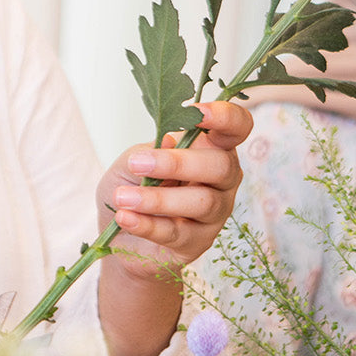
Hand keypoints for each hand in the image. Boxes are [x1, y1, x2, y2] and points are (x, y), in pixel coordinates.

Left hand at [98, 101, 250, 279]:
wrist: (118, 233)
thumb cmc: (132, 186)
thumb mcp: (132, 161)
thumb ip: (150, 150)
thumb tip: (171, 144)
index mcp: (212, 148)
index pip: (237, 127)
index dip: (226, 117)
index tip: (200, 112)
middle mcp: (223, 179)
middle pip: (221, 166)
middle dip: (178, 164)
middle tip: (138, 164)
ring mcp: (215, 213)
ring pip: (202, 202)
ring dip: (158, 199)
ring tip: (122, 198)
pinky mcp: (198, 242)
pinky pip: (177, 232)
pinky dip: (147, 224)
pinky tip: (125, 217)